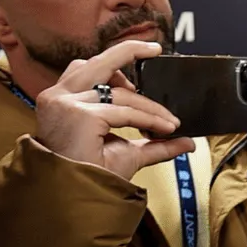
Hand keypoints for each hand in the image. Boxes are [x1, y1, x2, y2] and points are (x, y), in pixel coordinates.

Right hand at [34, 40, 193, 179]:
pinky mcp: (79, 115)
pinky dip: (149, 118)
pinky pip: (125, 111)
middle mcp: (60, 96)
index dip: (118, 60)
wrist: (75, 196)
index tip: (146, 55)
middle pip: (98, 63)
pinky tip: (165, 128)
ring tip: (170, 122)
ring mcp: (66, 104)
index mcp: (63, 98)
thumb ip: (156, 143)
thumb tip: (187, 141)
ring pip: (120, 93)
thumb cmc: (91, 174)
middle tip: (155, 50)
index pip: (91, 68)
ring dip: (151, 106)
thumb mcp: (130, 152)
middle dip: (129, 52)